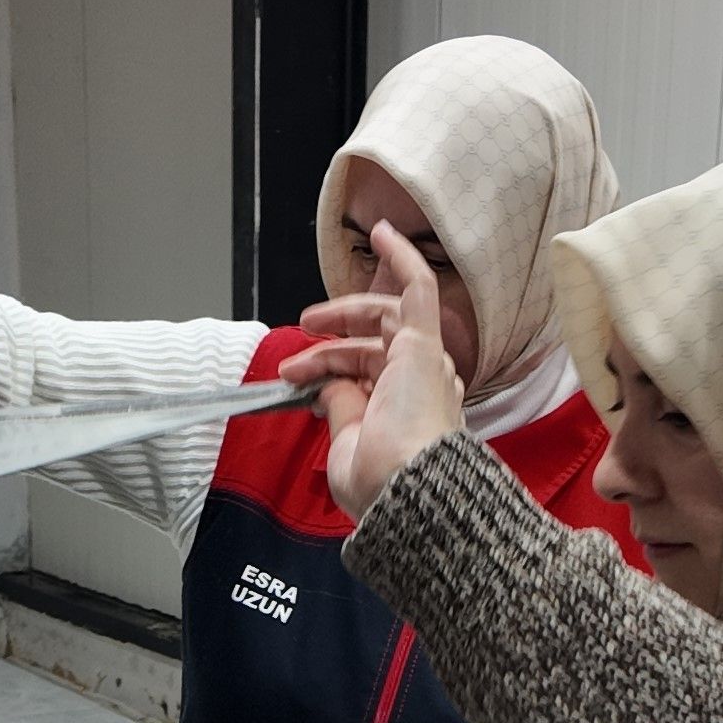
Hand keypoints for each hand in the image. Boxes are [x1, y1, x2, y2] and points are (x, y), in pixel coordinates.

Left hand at [278, 222, 462, 517]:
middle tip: (299, 344)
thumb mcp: (346, 445)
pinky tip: (383, 233)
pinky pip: (419, 288)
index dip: (328, 370)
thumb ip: (339, 410)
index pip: (367, 374)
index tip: (295, 381)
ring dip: (345, 314)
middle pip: (374, 345)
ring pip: (386, 319)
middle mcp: (424, 384)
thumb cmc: (382, 484)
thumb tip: (325, 386)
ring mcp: (426, 362)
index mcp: (408, 412)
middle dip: (333, 343)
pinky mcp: (424, 344)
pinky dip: (402, 259)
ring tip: (310, 320)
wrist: (408, 490)